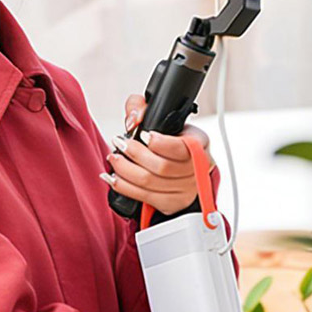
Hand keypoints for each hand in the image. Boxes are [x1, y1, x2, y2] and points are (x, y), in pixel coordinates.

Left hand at [101, 94, 218, 217]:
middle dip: (135, 154)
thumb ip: (141, 107)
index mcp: (199, 143)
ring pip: (150, 182)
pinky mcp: (173, 203)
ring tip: (113, 157)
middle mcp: (198, 168)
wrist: (176, 164)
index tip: (143, 134)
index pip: (182, 147)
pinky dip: (124, 187)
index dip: (160, 143)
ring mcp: (186, 189)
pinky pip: (145, 197)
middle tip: (119, 143)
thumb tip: (134, 119)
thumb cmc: (167, 138)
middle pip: (163, 167)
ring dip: (125, 170)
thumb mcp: (157, 116)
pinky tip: (113, 178)